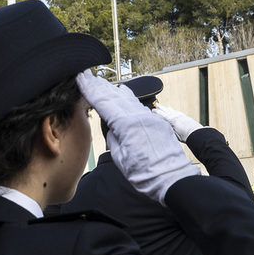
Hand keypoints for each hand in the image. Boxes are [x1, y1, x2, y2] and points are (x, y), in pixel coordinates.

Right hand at [77, 71, 198, 203]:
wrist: (172, 179)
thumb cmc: (145, 175)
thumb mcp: (120, 158)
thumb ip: (113, 138)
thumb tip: (112, 127)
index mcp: (126, 125)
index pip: (103, 102)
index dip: (90, 89)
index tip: (80, 78)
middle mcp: (139, 116)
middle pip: (115, 96)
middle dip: (99, 86)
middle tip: (87, 75)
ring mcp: (150, 118)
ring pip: (128, 98)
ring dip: (113, 90)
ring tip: (102, 83)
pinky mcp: (157, 122)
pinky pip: (139, 106)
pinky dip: (127, 99)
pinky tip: (123, 95)